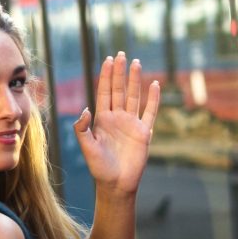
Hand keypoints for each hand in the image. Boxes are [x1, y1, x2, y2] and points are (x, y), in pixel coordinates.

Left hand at [73, 51, 160, 197]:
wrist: (116, 184)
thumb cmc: (99, 168)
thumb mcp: (86, 147)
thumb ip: (82, 128)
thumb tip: (86, 108)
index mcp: (102, 119)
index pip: (104, 92)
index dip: (106, 76)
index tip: (108, 59)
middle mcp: (117, 118)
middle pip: (119, 90)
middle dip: (119, 72)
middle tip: (121, 54)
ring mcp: (131, 124)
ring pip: (134, 97)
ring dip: (135, 80)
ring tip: (136, 63)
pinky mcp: (143, 132)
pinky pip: (150, 112)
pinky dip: (153, 99)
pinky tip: (154, 85)